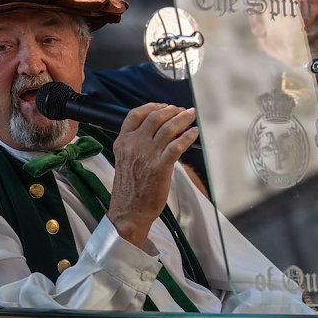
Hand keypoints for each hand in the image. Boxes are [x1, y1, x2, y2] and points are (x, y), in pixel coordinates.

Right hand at [106, 103, 198, 248]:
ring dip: (182, 118)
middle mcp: (134, 145)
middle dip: (172, 110)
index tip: (164, 106)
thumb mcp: (126, 161)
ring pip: (168, 128)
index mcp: (123, 142)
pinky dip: (188, 136)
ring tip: (191, 115)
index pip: (135, 115)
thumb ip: (138, 146)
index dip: (152, 106)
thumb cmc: (129, 190)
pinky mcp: (160, 166)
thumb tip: (162, 134)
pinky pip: (177, 145)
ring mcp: (147, 155)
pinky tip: (194, 133)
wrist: (129, 212)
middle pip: (155, 117)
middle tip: (182, 111)